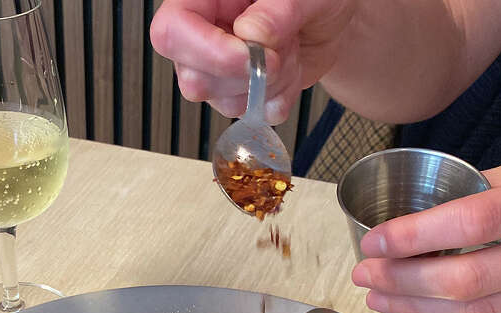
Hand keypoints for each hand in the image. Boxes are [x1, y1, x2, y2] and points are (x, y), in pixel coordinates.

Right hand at [149, 0, 349, 122]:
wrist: (329, 16)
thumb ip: (276, 10)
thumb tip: (251, 33)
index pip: (171, 31)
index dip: (206, 51)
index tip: (248, 56)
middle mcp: (204, 34)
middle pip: (192, 78)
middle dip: (244, 76)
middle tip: (277, 56)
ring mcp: (218, 68)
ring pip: (222, 101)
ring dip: (268, 85)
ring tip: (288, 52)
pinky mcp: (239, 92)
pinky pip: (250, 114)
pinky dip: (278, 99)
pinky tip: (289, 71)